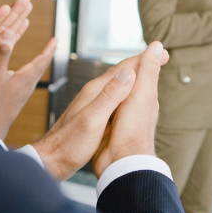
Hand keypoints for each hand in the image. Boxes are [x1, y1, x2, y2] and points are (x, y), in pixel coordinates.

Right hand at [0, 29, 57, 139]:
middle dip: (48, 53)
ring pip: (36, 74)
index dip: (50, 48)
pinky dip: (31, 72)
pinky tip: (25, 75)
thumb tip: (7, 32)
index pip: (43, 59)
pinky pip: (28, 81)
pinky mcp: (18, 98)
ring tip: (42, 57)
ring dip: (40, 63)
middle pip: (42, 66)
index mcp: (26, 77)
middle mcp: (29, 85)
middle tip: (54, 44)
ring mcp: (24, 92)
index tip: (57, 39)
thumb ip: (2, 53)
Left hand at [32, 43, 168, 180]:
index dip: (143, 59)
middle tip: (161, 57)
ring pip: (118, 83)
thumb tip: (128, 73)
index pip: (124, 68)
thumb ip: (110, 96)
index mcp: (96, 91)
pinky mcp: (91, 114)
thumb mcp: (93, 120)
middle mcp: (93, 93)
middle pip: (121, 72)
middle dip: (141, 63)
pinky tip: (130, 96)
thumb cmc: (69, 145)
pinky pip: (114, 96)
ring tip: (149, 71)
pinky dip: (127, 90)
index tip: (162, 51)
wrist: (50, 160)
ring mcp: (92, 103)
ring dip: (135, 75)